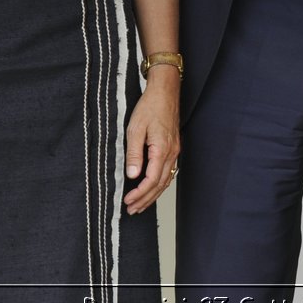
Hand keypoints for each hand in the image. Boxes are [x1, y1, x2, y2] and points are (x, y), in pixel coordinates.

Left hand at [123, 72, 180, 214]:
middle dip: (146, 199)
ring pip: (166, 179)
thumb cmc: (150, 107)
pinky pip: (169, 171)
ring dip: (153, 194)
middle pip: (160, 183)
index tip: (128, 201)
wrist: (165, 92)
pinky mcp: (173, 147)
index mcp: (162, 149)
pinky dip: (160, 184)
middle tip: (132, 210)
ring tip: (140, 205)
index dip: (140, 193)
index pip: (152, 180)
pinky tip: (153, 188)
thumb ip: (134, 154)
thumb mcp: (135, 129)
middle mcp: (172, 153)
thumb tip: (132, 175)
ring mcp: (175, 150)